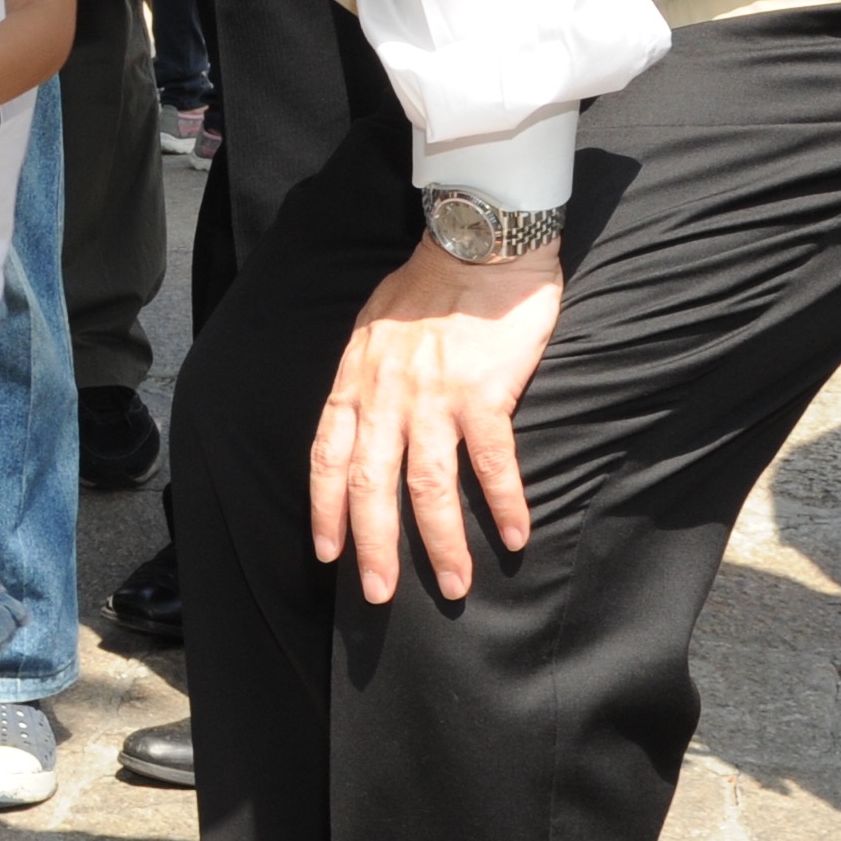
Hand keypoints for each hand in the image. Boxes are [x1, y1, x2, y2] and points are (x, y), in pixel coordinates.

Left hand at [310, 240, 563, 604]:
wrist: (477, 245)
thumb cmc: (428, 286)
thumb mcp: (373, 331)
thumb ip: (366, 378)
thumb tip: (363, 420)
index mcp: (355, 381)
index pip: (327, 458)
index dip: (326, 509)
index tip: (328, 554)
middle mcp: (386, 395)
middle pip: (372, 486)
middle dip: (373, 546)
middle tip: (380, 594)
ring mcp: (434, 397)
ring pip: (429, 487)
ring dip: (441, 544)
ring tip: (455, 586)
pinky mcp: (483, 393)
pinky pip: (493, 462)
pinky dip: (504, 503)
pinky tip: (514, 536)